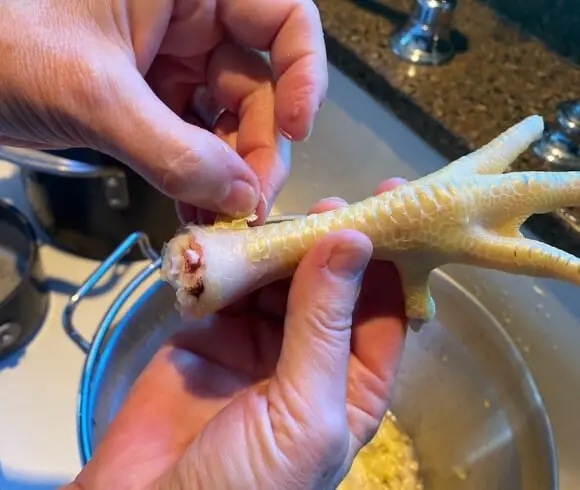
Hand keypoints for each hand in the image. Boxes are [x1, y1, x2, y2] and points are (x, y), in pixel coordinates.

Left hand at [0, 1, 326, 219]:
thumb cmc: (3, 49)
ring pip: (230, 122)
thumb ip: (172, 151)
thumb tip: (242, 199)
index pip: (284, 16)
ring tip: (218, 221)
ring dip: (230, 175)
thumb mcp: (92, 93)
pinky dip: (200, 179)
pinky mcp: (154, 101)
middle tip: (247, 207)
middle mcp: (192, 20)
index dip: (304, 72)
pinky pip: (195, 142)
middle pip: (260, 86)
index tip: (295, 130)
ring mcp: (174, 63)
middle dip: (257, 149)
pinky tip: (197, 212)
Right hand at [64, 177, 408, 489]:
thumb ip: (324, 325)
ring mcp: (260, 340)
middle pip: (332, 286)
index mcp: (353, 384)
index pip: (384, 311)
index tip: (392, 206)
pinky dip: (233, 258)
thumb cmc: (247, 485)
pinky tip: (236, 235)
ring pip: (281, 277)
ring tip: (278, 215)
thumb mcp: (304, 411)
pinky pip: (231, 283)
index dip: (391, 259)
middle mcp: (312, 357)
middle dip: (332, 244)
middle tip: (328, 202)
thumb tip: (351, 241)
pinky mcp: (213, 329)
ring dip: (281, 246)